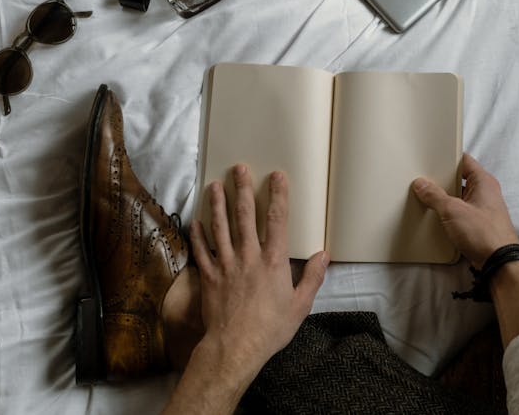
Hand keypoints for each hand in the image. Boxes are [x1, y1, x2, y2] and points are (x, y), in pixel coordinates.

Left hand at [190, 164, 328, 368]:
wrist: (235, 348)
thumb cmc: (270, 329)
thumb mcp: (301, 306)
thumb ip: (312, 278)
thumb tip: (324, 255)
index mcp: (273, 262)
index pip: (277, 221)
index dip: (278, 196)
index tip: (277, 176)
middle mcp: (248, 257)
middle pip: (245, 216)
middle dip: (242, 190)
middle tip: (239, 169)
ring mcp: (226, 265)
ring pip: (220, 227)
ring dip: (217, 204)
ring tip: (215, 185)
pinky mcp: (209, 277)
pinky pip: (201, 251)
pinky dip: (198, 235)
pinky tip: (195, 221)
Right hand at [412, 153, 518, 268]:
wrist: (498, 262)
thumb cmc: (483, 232)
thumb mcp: (452, 210)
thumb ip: (435, 196)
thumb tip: (421, 184)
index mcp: (483, 181)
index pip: (464, 161)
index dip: (447, 158)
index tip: (431, 159)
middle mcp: (485, 192)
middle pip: (460, 179)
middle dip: (442, 180)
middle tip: (424, 179)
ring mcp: (483, 208)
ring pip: (459, 196)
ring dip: (445, 198)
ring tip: (426, 196)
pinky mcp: (479, 223)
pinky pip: (461, 211)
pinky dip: (449, 211)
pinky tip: (436, 215)